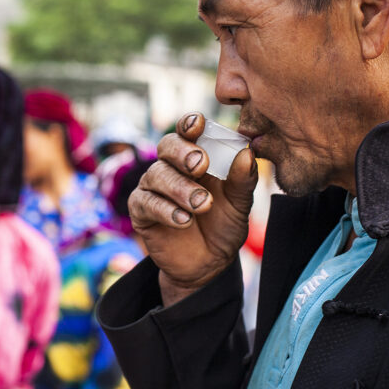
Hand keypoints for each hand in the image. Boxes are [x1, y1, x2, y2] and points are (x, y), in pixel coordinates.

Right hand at [128, 112, 257, 305]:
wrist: (209, 263)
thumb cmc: (223, 225)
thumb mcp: (240, 203)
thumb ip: (243, 179)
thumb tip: (247, 152)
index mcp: (195, 157)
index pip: (187, 132)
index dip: (189, 124)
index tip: (198, 124)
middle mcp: (171, 167)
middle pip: (167, 146)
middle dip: (183, 153)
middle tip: (200, 164)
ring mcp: (153, 188)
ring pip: (157, 175)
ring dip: (181, 188)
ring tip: (202, 204)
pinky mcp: (141, 211)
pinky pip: (146, 203)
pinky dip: (166, 211)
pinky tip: (184, 221)